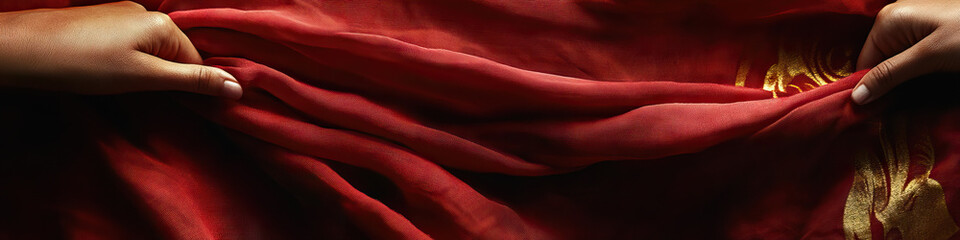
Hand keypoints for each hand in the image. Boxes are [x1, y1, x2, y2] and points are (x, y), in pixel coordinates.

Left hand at [0, 1, 241, 98]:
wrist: (21, 49)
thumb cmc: (84, 65)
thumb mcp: (144, 78)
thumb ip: (192, 81)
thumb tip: (238, 87)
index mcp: (163, 25)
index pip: (197, 62)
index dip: (194, 88)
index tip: (186, 111)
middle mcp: (147, 13)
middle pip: (175, 54)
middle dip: (168, 78)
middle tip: (146, 98)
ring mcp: (122, 14)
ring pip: (151, 50)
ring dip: (145, 72)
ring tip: (120, 86)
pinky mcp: (102, 20)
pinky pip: (131, 44)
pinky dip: (127, 61)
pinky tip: (105, 73)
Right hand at [852, 0, 959, 104]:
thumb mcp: (928, 57)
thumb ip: (890, 75)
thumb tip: (855, 97)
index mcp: (888, 21)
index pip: (863, 63)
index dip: (870, 89)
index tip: (879, 114)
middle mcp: (896, 20)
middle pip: (878, 63)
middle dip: (889, 86)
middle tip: (903, 107)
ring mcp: (913, 26)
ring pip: (895, 64)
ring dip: (904, 83)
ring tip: (921, 94)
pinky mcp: (929, 35)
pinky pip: (911, 60)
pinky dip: (916, 75)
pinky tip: (928, 83)